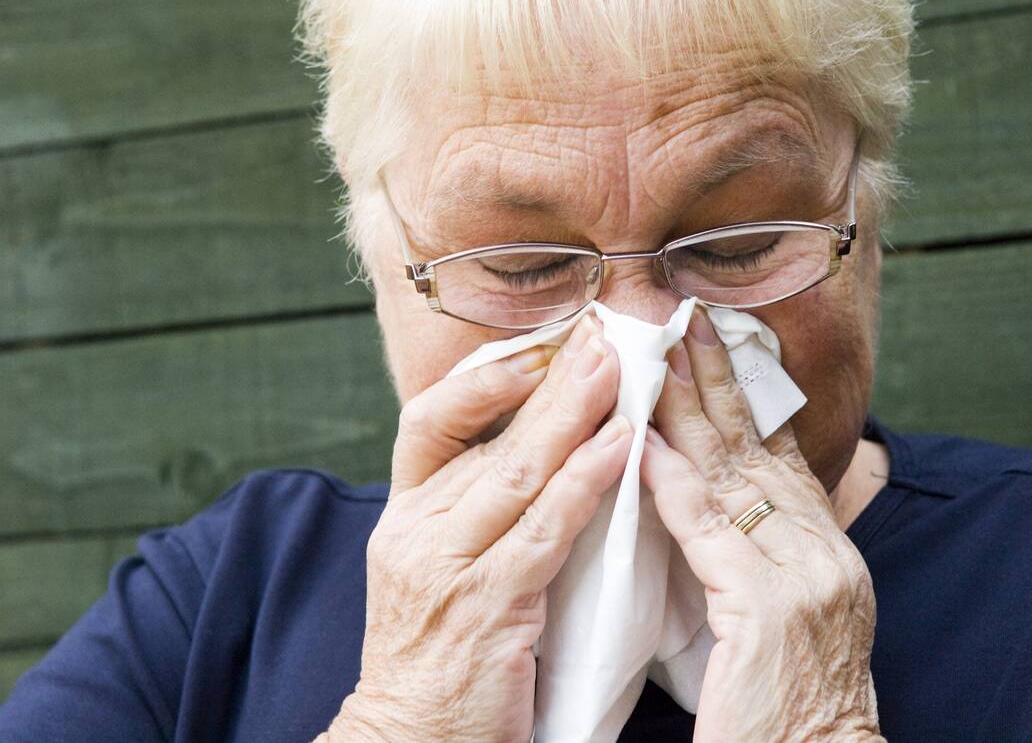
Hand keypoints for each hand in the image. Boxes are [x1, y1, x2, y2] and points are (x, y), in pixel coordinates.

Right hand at [320, 315, 631, 741]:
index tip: (545, 344)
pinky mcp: (487, 608)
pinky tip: (620, 447)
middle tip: (602, 333)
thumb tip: (541, 441)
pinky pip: (543, 531)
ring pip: (516, 472)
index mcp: (406, 513)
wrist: (410, 738)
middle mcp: (418, 530)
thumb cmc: (438, 652)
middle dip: (550, 377)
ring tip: (619, 369)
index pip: (429, 418)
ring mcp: (448, 567)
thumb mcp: (440, 564)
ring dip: (573, 414)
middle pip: (487, 433)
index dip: (487, 375)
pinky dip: (584, 483)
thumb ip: (475, 505)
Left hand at [642, 309, 881, 742]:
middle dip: (719, 378)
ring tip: (656, 353)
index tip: (717, 346)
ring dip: (689, 408)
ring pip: (733, 473)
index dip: (748, 398)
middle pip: (761, 446)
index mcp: (828, 555)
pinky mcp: (767, 609)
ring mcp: (803, 577)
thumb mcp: (786, 622)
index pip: (782, 457)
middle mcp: (824, 554)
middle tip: (686, 319)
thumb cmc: (789, 712)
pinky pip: (709, 530)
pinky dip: (673, 481)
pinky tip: (645, 441)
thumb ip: (759, 562)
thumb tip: (720, 511)